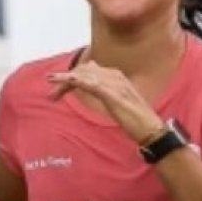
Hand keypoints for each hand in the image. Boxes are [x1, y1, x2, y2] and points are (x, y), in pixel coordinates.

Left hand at [47, 60, 163, 145]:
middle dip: (65, 80)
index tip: (59, 90)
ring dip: (65, 80)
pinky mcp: (111, 94)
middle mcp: (114, 76)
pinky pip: (89, 83)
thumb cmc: (137, 120)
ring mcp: (113, 84)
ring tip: (50, 83)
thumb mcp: (119, 105)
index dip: (72, 78)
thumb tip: (99, 94)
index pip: (89, 72)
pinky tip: (65, 80)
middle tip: (51, 93)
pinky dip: (75, 80)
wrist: (151, 129)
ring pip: (84, 75)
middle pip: (83, 72)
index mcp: (116, 77)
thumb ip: (109, 96)